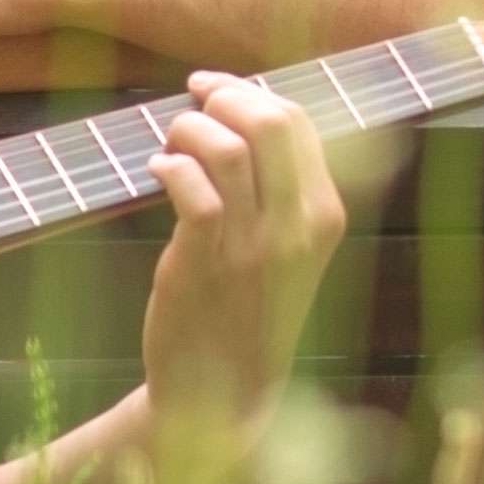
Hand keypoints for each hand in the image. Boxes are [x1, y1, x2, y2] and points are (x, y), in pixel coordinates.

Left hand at [133, 74, 346, 473]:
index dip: (250, 92)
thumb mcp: (289, 249)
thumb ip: (279, 188)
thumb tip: (244, 111)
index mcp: (326, 217)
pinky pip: (190, 187)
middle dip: (222, 98)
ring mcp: (252, 246)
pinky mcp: (205, 262)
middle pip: (269, 121)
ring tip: (171, 144)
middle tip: (191, 105)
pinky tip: (157, 172)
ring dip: (188, 130)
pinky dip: (169, 166)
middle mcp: (298, 227)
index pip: (299, 122)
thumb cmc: (249, 310)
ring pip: (225, 146)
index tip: (216, 90)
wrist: (225, 392)